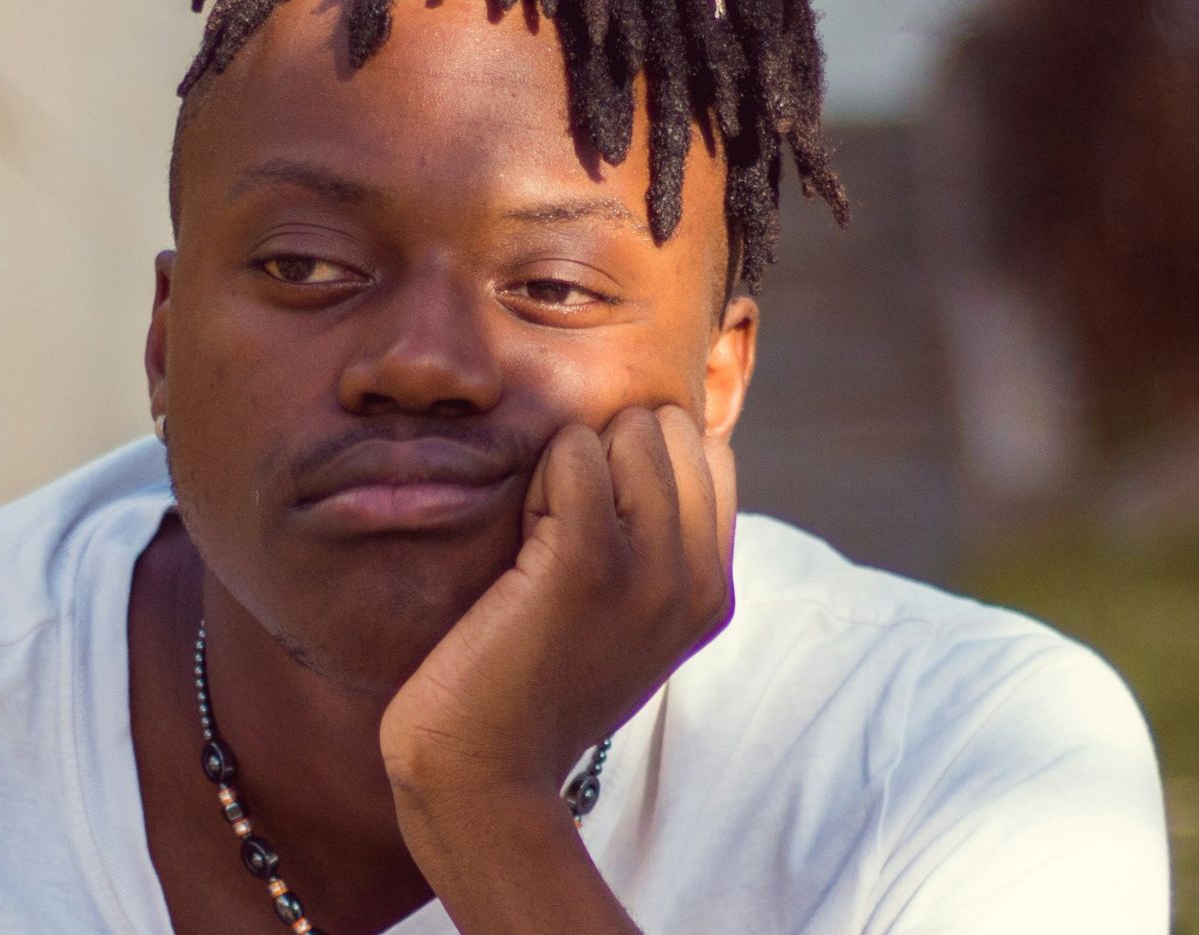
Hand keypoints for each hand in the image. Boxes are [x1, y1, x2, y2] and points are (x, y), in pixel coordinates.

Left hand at [379, 404, 737, 806]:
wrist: (484, 769)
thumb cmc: (531, 685)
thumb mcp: (624, 619)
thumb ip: (654, 547)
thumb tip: (647, 443)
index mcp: (715, 590)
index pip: (709, 454)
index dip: (639, 464)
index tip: (597, 524)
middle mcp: (698, 578)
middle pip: (672, 429)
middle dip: (609, 451)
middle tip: (562, 527)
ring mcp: (651, 568)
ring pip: (630, 430)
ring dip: (572, 460)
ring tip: (540, 536)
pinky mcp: (587, 559)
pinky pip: (575, 450)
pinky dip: (542, 472)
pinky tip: (522, 536)